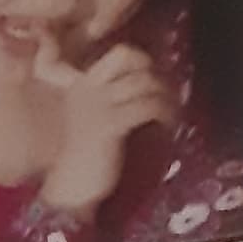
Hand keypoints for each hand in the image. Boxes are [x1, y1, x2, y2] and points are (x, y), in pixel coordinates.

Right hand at [33, 36, 168, 209]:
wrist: (71, 188)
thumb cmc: (85, 154)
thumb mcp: (92, 115)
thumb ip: (109, 94)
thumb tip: (151, 75)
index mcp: (80, 85)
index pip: (121, 53)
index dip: (143, 60)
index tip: (150, 78)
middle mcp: (87, 91)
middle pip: (138, 65)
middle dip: (158, 77)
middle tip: (165, 95)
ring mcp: (97, 107)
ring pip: (146, 83)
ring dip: (166, 96)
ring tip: (171, 112)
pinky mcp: (109, 125)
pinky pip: (148, 105)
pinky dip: (165, 113)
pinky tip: (166, 124)